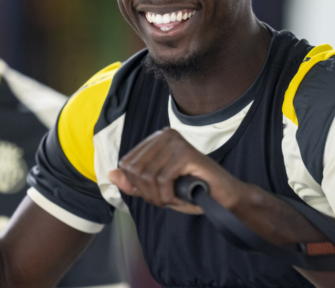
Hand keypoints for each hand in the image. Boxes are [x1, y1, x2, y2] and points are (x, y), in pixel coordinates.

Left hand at [108, 127, 243, 213]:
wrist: (223, 196)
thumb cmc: (192, 191)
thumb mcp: (156, 188)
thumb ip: (134, 182)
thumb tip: (111, 174)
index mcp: (156, 139)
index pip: (127, 163)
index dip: (137, 185)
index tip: (155, 193)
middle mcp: (165, 135)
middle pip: (134, 169)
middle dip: (147, 192)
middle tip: (165, 198)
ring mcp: (176, 142)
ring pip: (147, 176)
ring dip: (158, 196)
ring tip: (173, 197)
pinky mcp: (185, 152)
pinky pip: (162, 179)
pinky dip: (167, 195)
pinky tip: (179, 196)